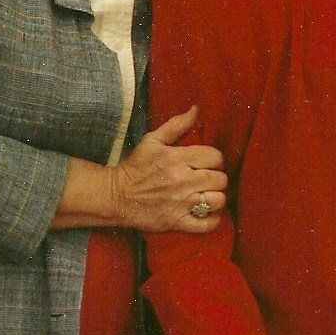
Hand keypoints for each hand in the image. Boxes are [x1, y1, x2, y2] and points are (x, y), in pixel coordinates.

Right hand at [112, 106, 227, 232]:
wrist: (115, 196)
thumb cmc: (136, 166)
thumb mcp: (152, 140)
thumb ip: (176, 125)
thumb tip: (195, 109)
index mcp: (178, 158)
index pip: (215, 157)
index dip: (215, 159)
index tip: (207, 163)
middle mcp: (182, 181)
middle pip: (220, 179)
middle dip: (217, 178)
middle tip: (207, 180)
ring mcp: (181, 203)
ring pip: (217, 200)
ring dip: (216, 198)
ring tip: (208, 195)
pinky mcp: (176, 222)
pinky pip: (206, 225)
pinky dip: (212, 220)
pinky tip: (207, 213)